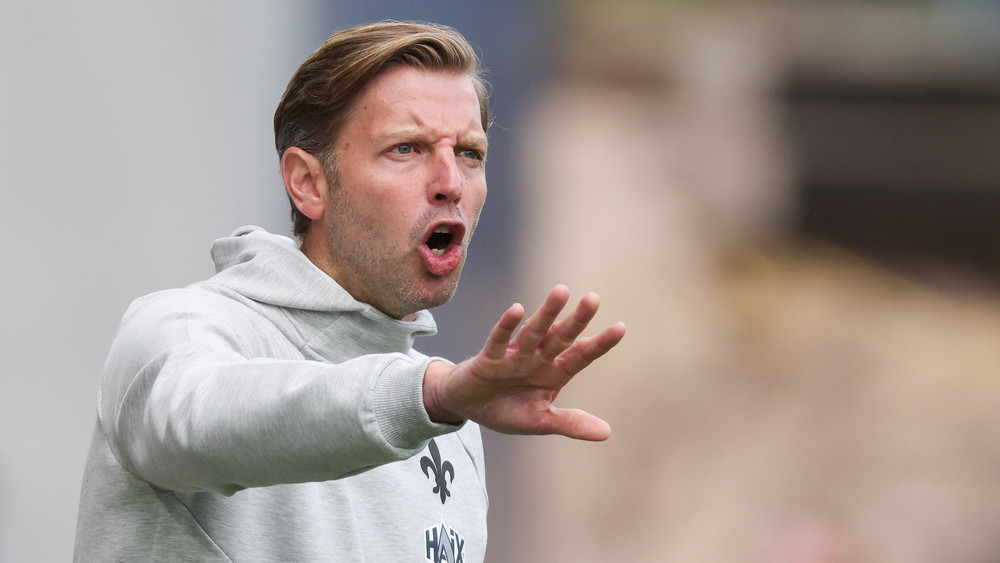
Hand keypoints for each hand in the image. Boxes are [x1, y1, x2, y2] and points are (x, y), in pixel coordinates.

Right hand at [423, 285, 625, 440]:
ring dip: (547, 313)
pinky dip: (507, 326)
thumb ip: (571, 424)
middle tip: (594, 299)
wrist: (467, 407)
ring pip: (534, 332)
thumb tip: (607, 433)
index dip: (600, 343)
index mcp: (554, 373)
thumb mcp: (540, 422)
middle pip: (561, 337)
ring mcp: (514, 356)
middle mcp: (537, 359)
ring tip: (562, 292)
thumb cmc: (506, 409)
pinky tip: (517, 310)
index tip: (621, 327)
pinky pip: (499, 340)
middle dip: (577, 320)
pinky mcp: (488, 359)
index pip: (581, 355)